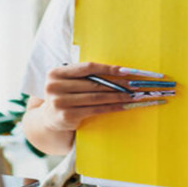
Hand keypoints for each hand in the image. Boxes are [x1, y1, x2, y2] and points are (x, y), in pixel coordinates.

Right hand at [39, 62, 173, 133]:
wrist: (50, 119)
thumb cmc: (66, 95)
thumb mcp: (70, 82)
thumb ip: (87, 76)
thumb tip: (121, 72)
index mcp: (56, 73)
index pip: (88, 67)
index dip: (109, 68)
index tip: (128, 71)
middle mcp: (54, 86)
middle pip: (95, 83)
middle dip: (119, 83)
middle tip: (138, 84)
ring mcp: (59, 103)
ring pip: (97, 97)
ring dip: (119, 96)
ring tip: (135, 94)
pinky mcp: (67, 117)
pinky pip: (96, 110)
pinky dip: (113, 107)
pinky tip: (125, 105)